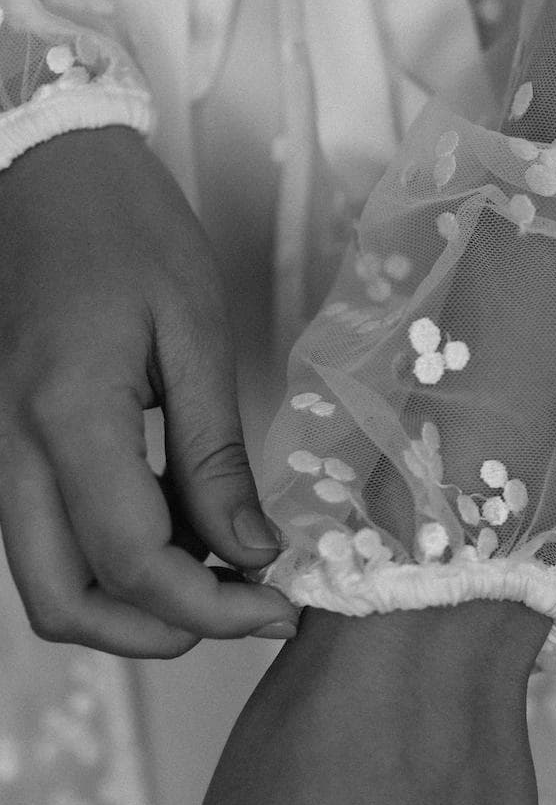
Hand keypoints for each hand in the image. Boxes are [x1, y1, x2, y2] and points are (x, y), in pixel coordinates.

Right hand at [0, 126, 300, 655]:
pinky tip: (181, 527)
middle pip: (64, 604)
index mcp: (64, 415)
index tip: (278, 605)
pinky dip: (108, 560)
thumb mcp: (194, 331)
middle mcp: (8, 450)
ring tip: (224, 570)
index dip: (210, 607)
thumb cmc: (127, 229)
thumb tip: (251, 551)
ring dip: (131, 604)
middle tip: (246, 606)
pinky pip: (44, 537)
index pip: (132, 562)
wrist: (47, 173)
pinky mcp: (2, 446)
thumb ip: (215, 454)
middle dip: (158, 632)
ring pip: (46, 582)